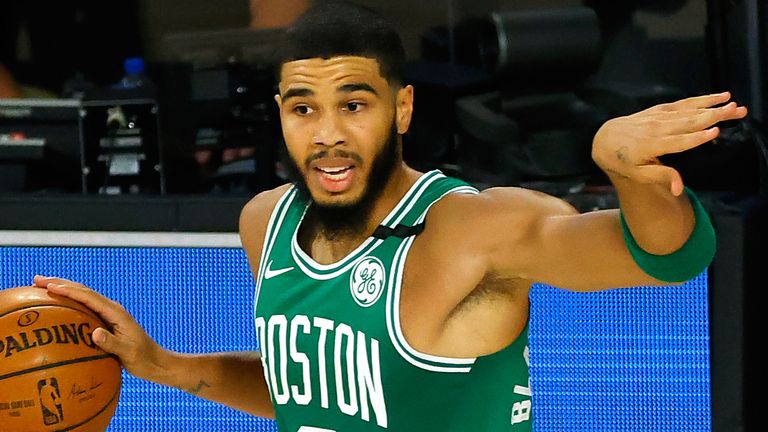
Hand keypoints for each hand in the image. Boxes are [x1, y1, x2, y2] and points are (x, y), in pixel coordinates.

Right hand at [33, 275, 168, 381]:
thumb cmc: (143, 358)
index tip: (49, 286)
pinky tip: (57, 310)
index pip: (89, 297)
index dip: (68, 290)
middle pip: (83, 292)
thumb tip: (94, 333)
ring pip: (83, 298)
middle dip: (60, 284)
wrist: (155, 361)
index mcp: (116, 312)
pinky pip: (84, 309)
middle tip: (37, 279)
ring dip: (63, 291)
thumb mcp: (128, 353)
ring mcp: (109, 315)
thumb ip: (112, 343)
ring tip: (42, 287)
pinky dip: (69, 304)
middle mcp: (111, 309)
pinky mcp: (106, 322)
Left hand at [591, 92, 748, 195]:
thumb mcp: (638, 174)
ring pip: (688, 110)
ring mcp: (657, 117)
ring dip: (713, 106)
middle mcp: (655, 129)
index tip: (715, 132)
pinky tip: (718, 97)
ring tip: (734, 104)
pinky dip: (700, 100)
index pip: (677, 142)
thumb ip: (661, 177)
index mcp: (650, 146)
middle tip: (737, 112)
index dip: (696, 138)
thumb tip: (679, 189)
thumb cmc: (624, 161)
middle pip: (688, 122)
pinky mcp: (659, 109)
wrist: (605, 139)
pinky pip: (682, 104)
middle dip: (713, 116)